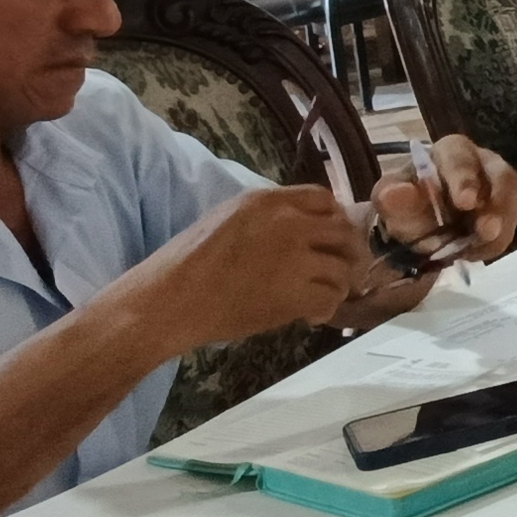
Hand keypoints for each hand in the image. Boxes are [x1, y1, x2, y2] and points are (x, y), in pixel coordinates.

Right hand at [116, 185, 368, 350]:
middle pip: (343, 232)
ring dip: (338, 286)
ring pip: (343, 268)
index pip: (324, 199)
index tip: (332, 239)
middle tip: (343, 272)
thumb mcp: (227, 220)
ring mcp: (295, 257)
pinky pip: (331, 297)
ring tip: (323, 299)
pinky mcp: (295, 292)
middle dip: (348, 253)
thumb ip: (267, 219)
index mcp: (267, 200)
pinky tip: (311, 316)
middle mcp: (288, 222)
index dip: (335, 220)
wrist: (169, 301)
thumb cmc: (186, 265)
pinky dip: (327, 309)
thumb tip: (302, 229)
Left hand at [349, 136, 516, 313]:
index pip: (462, 158)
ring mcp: (499, 189)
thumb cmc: (404, 203)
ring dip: (498, 227)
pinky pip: (509, 228)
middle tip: (487, 231)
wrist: (416, 226)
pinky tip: (474, 253)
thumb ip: (392, 196)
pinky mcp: (505, 214)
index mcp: (451, 151)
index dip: (466, 179)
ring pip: (511, 204)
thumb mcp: (390, 199)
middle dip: (497, 204)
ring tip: (478, 248)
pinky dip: (494, 244)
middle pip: (502, 176)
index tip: (465, 203)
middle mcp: (484, 164)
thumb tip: (396, 193)